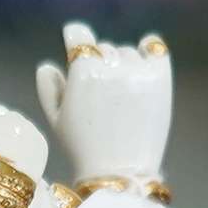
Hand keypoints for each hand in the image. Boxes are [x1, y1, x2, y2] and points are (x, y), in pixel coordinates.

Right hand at [35, 25, 171, 182]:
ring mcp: (137, 71)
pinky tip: (144, 61)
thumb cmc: (83, 148)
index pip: (79, 35)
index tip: (75, 39)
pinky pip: (154, 48)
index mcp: (82, 71)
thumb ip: (48, 89)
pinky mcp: (160, 78)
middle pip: (103, 48)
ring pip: (127, 52)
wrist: (120, 172)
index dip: (75, 36)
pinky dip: (149, 51)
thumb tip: (47, 65)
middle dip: (99, 63)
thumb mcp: (56, 121)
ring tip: (121, 96)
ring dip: (123, 65)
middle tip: (100, 92)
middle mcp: (111, 66)